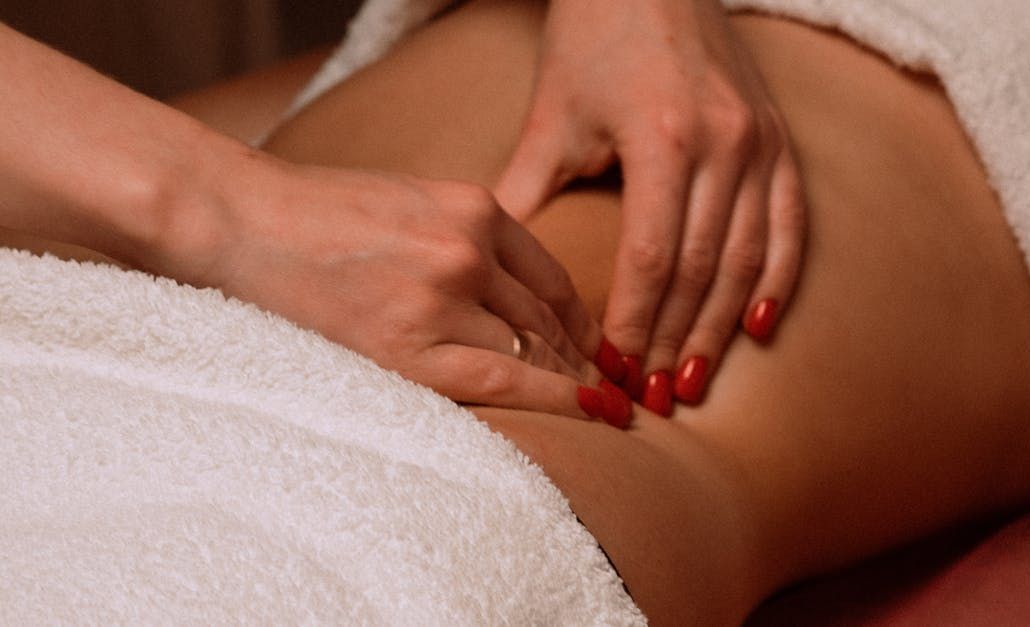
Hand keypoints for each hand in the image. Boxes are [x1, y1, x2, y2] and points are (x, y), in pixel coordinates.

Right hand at [156, 156, 631, 425]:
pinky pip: (504, 380)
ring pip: (533, 349)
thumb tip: (511, 295)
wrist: (237, 220)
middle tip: (609, 386)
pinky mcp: (408, 346)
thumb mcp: (409, 202)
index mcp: (473, 207)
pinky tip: (588, 410)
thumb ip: (465, 238)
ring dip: (568, 380)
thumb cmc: (313, 213)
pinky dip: (553, 397)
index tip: (595, 346)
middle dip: (583, 357)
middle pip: (549, 317)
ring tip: (595, 406)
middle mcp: (468, 249)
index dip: (581, 320)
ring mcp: (441, 297)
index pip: (552, 276)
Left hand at [496, 0, 804, 414]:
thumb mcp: (553, 113)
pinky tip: (760, 327)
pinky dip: (777, 279)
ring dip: (719, 326)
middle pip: (701, 268)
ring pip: (745, 257)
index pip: (652, 257)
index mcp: (663, 138)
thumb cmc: (594, 38)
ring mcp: (760, 142)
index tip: (613, 370)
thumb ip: (529, 190)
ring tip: (692, 381)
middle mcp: (723, 144)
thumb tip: (496, 265)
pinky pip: (789, 225)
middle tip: (651, 397)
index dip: (634, 321)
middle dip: (673, 339)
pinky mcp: (780, 140)